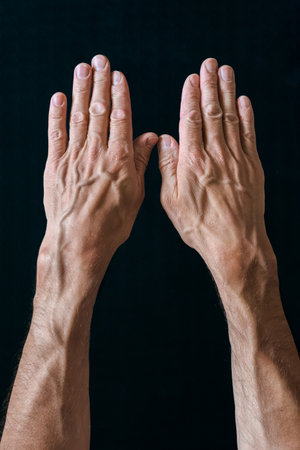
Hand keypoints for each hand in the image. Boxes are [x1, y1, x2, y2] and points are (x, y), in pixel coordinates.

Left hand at [39, 55, 157, 285]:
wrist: (79, 241)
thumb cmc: (111, 223)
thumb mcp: (136, 195)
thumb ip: (142, 163)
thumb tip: (151, 137)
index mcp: (120, 159)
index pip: (120, 118)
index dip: (118, 94)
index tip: (118, 75)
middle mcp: (96, 153)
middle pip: (98, 110)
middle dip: (99, 83)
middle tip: (100, 60)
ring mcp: (73, 157)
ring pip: (78, 117)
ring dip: (80, 90)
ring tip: (82, 69)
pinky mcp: (54, 166)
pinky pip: (55, 134)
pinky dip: (56, 115)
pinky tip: (59, 97)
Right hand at [157, 58, 272, 284]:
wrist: (236, 243)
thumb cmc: (200, 226)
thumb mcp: (172, 202)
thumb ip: (169, 168)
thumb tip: (167, 140)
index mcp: (193, 163)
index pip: (192, 120)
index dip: (192, 97)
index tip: (192, 78)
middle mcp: (215, 155)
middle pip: (213, 113)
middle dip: (210, 86)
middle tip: (210, 64)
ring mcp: (237, 159)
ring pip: (232, 118)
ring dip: (229, 93)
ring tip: (226, 72)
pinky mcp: (252, 167)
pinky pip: (249, 135)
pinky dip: (247, 116)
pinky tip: (244, 101)